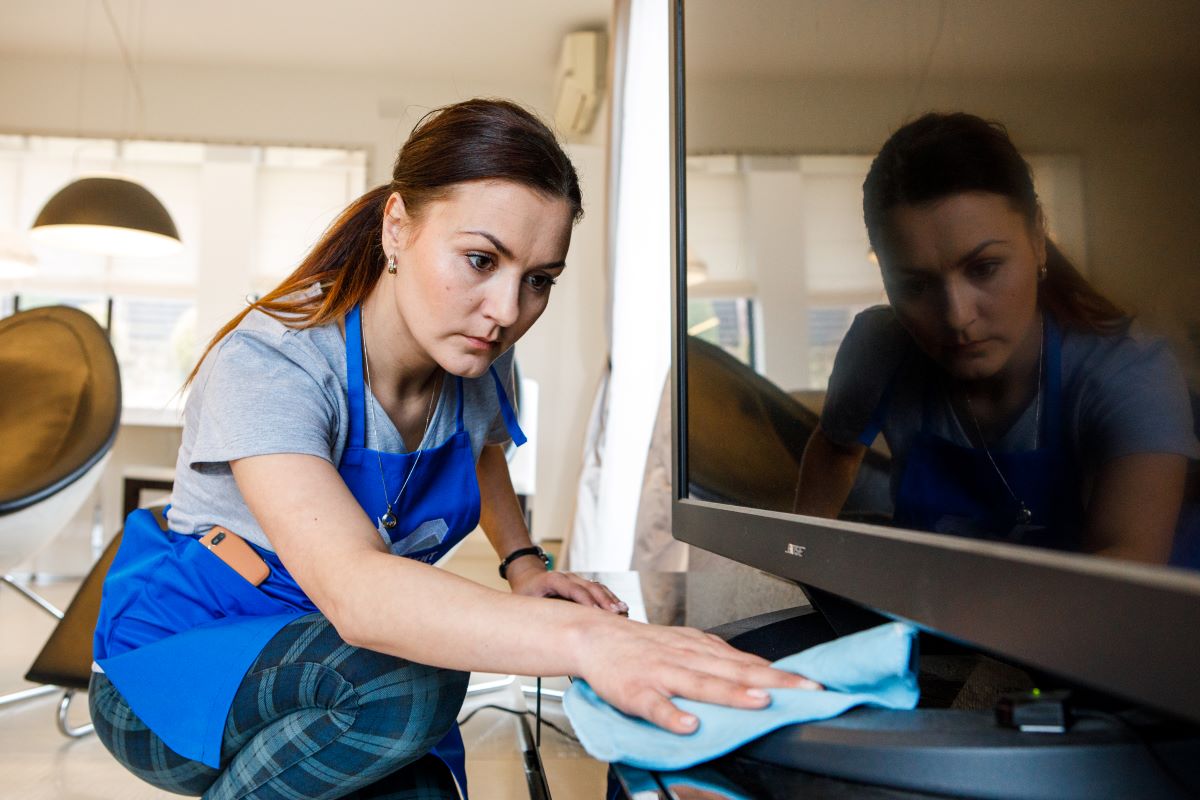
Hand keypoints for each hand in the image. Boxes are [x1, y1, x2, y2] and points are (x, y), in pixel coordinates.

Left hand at [507, 562, 627, 613]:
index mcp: (552, 579)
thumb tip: (549, 633)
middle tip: (616, 614)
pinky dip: (610, 599)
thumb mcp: (527, 603)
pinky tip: (620, 608)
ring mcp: (576, 579)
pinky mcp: (583, 585)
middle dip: (604, 601)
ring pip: (597, 587)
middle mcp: (567, 576)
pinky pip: (599, 590)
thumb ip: (539, 614)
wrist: (529, 578)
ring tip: (622, 611)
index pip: (573, 589)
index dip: (586, 601)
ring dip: (610, 599)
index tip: (597, 613)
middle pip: (590, 587)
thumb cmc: (527, 593)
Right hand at [577, 617, 819, 733]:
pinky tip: (688, 725)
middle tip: (804, 690)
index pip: (750, 662)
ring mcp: (662, 674)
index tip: (813, 684)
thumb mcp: (688, 644)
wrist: (596, 636)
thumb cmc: (645, 646)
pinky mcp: (636, 692)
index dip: (783, 673)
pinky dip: (671, 715)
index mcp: (702, 649)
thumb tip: (764, 671)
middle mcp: (688, 658)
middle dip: (773, 681)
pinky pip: (655, 706)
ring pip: (702, 684)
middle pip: (736, 671)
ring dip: (732, 693)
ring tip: (759, 702)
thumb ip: (723, 660)